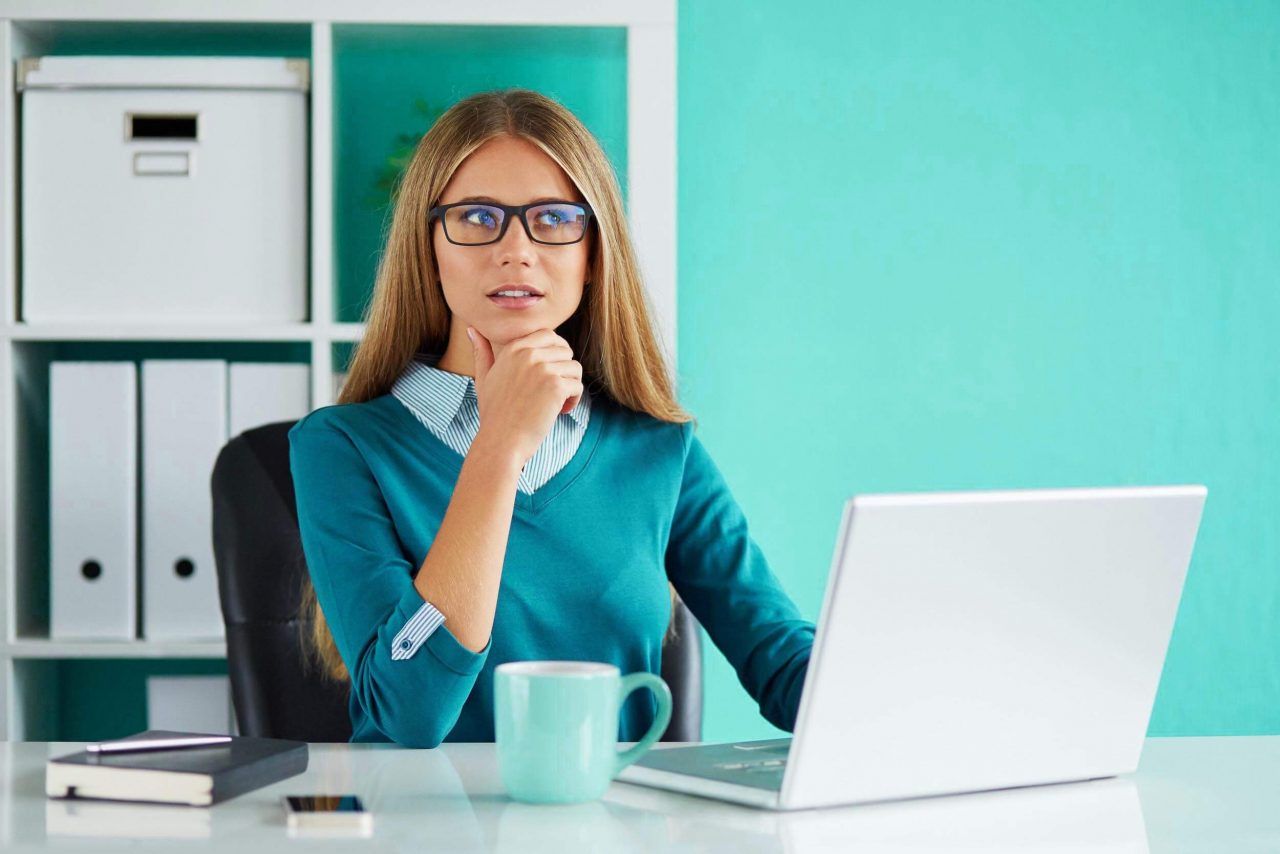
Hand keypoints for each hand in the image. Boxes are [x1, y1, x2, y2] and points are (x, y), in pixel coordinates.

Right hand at [467, 326, 584, 467]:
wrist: (500, 442)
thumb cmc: (493, 414)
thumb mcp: (484, 379)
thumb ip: (481, 352)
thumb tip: (471, 329)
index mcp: (513, 349)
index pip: (548, 335)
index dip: (556, 352)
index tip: (552, 372)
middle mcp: (528, 354)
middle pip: (565, 350)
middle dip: (565, 369)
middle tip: (556, 390)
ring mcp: (543, 369)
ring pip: (574, 367)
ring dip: (571, 385)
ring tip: (558, 403)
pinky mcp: (555, 386)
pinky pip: (577, 385)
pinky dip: (574, 400)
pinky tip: (561, 411)